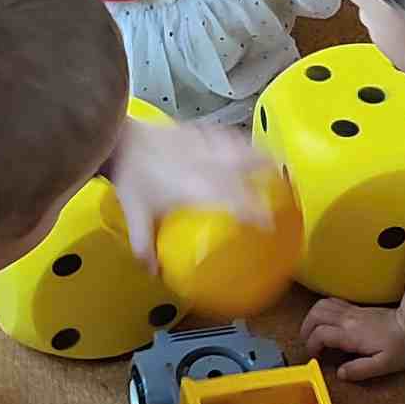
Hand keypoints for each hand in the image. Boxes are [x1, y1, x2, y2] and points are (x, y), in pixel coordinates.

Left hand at [110, 118, 270, 267]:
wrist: (119, 138)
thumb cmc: (130, 178)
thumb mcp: (136, 216)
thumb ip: (145, 246)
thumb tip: (154, 273)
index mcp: (196, 188)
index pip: (235, 200)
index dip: (256, 211)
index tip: (271, 222)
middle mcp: (207, 164)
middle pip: (247, 168)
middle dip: (270, 178)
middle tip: (285, 187)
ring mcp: (204, 144)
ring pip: (241, 148)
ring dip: (260, 156)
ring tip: (274, 162)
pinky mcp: (198, 130)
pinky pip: (226, 135)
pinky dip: (239, 141)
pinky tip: (243, 143)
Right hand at [300, 297, 404, 380]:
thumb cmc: (402, 346)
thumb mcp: (384, 365)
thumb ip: (360, 370)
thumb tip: (340, 373)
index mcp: (352, 334)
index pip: (321, 334)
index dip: (312, 346)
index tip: (315, 357)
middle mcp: (348, 319)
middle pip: (316, 315)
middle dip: (306, 330)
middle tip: (309, 344)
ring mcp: (352, 311)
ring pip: (322, 305)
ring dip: (312, 318)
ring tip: (313, 333)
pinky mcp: (357, 308)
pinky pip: (332, 302)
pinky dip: (323, 311)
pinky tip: (326, 322)